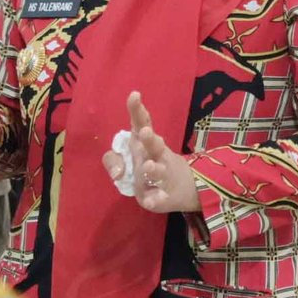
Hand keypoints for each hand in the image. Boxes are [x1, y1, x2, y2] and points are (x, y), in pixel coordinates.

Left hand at [103, 92, 200, 213]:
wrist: (183, 188)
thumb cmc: (148, 168)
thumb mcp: (127, 163)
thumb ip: (114, 162)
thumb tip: (117, 173)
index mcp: (145, 144)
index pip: (142, 123)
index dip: (137, 110)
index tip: (135, 95)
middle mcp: (157, 156)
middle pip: (154, 145)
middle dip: (150, 139)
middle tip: (146, 132)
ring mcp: (164, 176)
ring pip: (159, 171)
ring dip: (154, 169)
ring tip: (148, 166)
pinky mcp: (166, 196)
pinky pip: (159, 198)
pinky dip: (155, 200)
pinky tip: (150, 202)